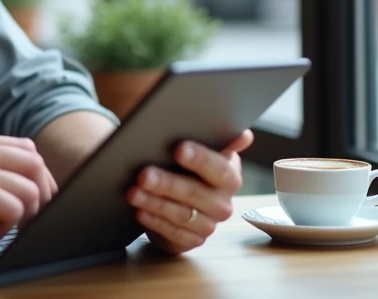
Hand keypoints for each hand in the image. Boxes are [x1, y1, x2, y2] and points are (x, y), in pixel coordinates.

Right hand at [0, 128, 57, 261]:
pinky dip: (5, 228)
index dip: (35, 179)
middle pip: (35, 164)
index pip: (25, 149)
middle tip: (20, 221)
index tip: (29, 204)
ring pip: (31, 189)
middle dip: (39, 197)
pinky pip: (16, 208)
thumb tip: (30, 182)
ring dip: (20, 216)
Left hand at [126, 130, 253, 254]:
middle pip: (195, 193)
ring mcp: (209, 224)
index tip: (178, 149)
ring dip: (155, 202)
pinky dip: (154, 221)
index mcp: (229, 176)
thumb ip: (219, 141)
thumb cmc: (188, 168)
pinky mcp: (192, 241)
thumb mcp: (201, 152)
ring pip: (181, 214)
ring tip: (133, 192)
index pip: (219, 168)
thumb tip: (245, 136)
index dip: (200, 159)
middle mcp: (223, 203)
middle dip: (167, 183)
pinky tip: (139, 211)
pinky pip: (173, 232)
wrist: (180, 199)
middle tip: (144, 174)